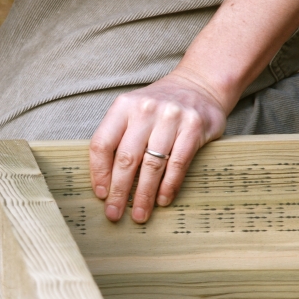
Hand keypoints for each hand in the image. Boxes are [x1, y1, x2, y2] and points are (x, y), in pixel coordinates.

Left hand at [90, 71, 227, 223]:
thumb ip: (118, 137)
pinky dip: (169, 185)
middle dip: (119, 191)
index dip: (99, 173)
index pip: (102, 143)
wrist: (199, 85)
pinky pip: (178, 163)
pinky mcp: (193, 127)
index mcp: (123, 106)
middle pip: (126, 158)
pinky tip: (162, 200)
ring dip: (144, 195)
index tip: (101, 194)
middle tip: (114, 214)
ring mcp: (170, 117)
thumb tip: (105, 182)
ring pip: (152, 165)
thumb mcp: (132, 111)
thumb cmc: (159, 107)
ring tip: (139, 214)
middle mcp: (145, 110)